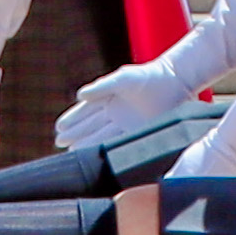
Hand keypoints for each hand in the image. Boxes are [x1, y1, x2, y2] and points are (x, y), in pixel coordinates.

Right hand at [56, 50, 207, 145]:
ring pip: (102, 138)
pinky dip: (109, 152)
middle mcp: (115, 114)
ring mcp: (127, 126)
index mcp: (109, 99)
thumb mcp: (123, 78)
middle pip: (91, 127)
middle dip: (75, 136)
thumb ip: (102, 87)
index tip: (59, 129)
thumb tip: (79, 95)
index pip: (86, 112)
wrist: (176, 82)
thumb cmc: (148, 76)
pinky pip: (121, 146)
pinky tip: (99, 158)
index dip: (72, 120)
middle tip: (59, 144)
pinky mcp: (141, 135)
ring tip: (73, 153)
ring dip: (88, 145)